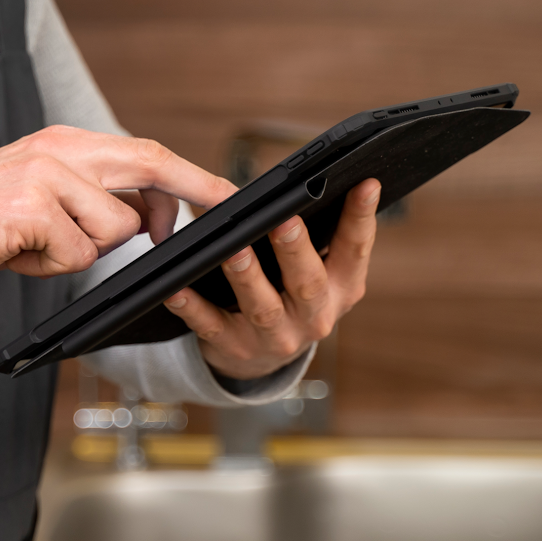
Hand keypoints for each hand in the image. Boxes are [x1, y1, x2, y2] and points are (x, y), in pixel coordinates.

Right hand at [0, 125, 236, 291]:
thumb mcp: (35, 201)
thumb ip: (87, 200)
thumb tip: (143, 218)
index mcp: (61, 143)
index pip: (143, 152)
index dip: (190, 174)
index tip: (226, 195)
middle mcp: (58, 148)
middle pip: (149, 166)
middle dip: (193, 193)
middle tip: (225, 213)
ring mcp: (45, 173)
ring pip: (114, 229)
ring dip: (82, 254)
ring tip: (34, 249)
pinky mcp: (30, 206)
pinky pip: (77, 255)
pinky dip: (51, 269)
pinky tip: (16, 255)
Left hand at [161, 179, 380, 380]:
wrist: (266, 358)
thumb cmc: (292, 296)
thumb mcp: (320, 272)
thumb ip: (322, 237)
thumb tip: (311, 183)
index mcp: (341, 289)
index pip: (355, 249)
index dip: (361, 217)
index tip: (364, 184)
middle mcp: (315, 316)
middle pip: (307, 282)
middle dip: (295, 250)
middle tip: (285, 220)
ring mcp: (276, 338)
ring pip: (261, 306)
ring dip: (247, 276)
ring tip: (233, 248)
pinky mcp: (236, 348)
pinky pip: (211, 326)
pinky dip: (193, 307)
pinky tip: (177, 287)